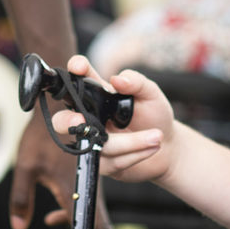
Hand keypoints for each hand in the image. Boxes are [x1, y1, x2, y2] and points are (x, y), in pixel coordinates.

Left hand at [10, 111, 91, 227]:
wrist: (57, 107)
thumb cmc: (41, 135)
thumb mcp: (25, 167)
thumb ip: (21, 199)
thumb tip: (18, 227)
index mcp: (73, 188)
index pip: (90, 222)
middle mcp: (88, 186)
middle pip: (97, 221)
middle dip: (88, 226)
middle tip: (58, 221)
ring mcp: (89, 181)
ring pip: (91, 213)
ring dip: (79, 222)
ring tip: (53, 222)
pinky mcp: (87, 176)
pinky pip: (84, 202)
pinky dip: (70, 214)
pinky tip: (50, 218)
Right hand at [50, 55, 177, 184]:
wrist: (168, 147)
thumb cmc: (154, 115)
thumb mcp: (151, 94)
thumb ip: (136, 82)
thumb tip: (118, 80)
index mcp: (97, 94)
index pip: (78, 80)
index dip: (73, 70)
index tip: (78, 67)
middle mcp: (89, 118)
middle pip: (61, 121)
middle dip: (67, 121)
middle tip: (80, 121)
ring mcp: (92, 142)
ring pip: (98, 144)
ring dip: (131, 142)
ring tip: (156, 136)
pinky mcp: (101, 164)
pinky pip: (111, 161)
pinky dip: (134, 154)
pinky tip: (151, 148)